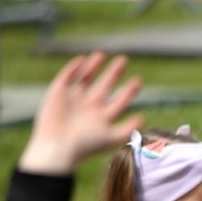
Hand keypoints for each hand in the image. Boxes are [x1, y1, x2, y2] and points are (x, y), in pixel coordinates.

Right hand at [20, 53, 143, 174]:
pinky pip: (68, 76)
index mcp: (102, 116)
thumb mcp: (110, 138)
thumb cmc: (85, 145)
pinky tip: (83, 59)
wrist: (58, 146)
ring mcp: (74, 98)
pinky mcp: (58, 92)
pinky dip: (74, 68)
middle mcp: (90, 106)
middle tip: (124, 59)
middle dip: (114, 73)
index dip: (128, 91)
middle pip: (105, 85)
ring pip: (86, 78)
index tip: (138, 80)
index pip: (119, 100)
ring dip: (94, 66)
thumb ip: (127, 129)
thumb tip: (144, 117)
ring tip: (102, 54)